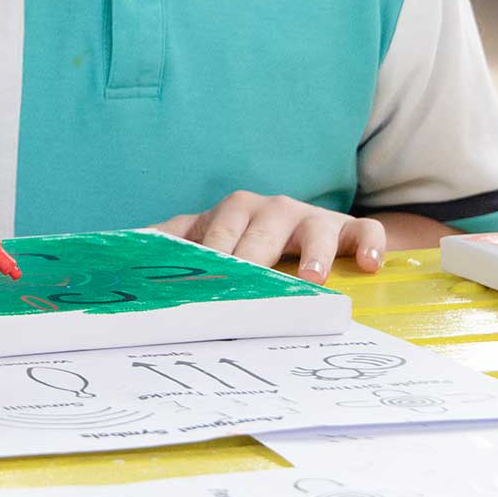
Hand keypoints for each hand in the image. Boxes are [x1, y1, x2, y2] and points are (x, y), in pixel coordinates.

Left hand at [155, 191, 383, 282]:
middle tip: (249, 285)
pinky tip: (370, 265)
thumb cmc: (252, 245)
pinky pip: (363, 232)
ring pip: (312, 229)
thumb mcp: (212, 241)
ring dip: (313, 252)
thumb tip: (126, 250)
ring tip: (313, 278)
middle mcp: (272, 211)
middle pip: (260, 232)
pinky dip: (369, 245)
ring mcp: (312, 219)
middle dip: (254, 258)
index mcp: (234, 214)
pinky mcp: (351, 230)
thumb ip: (174, 242)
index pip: (217, 233)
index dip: (210, 256)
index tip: (200, 281)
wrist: (313, 239)